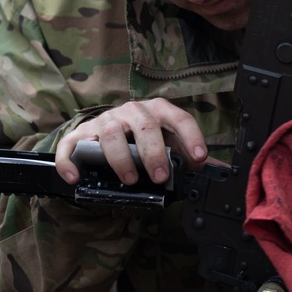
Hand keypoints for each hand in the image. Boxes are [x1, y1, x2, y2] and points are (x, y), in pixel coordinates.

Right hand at [55, 98, 214, 185]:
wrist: (105, 136)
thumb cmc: (142, 141)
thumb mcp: (168, 146)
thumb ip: (189, 158)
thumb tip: (221, 173)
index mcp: (157, 112)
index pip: (178, 118)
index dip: (191, 136)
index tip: (199, 158)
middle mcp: (131, 112)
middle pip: (145, 125)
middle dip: (153, 152)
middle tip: (159, 176)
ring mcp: (105, 121)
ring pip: (111, 133)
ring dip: (121, 158)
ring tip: (129, 180)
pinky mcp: (80, 134)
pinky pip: (70, 145)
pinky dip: (71, 162)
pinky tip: (75, 178)